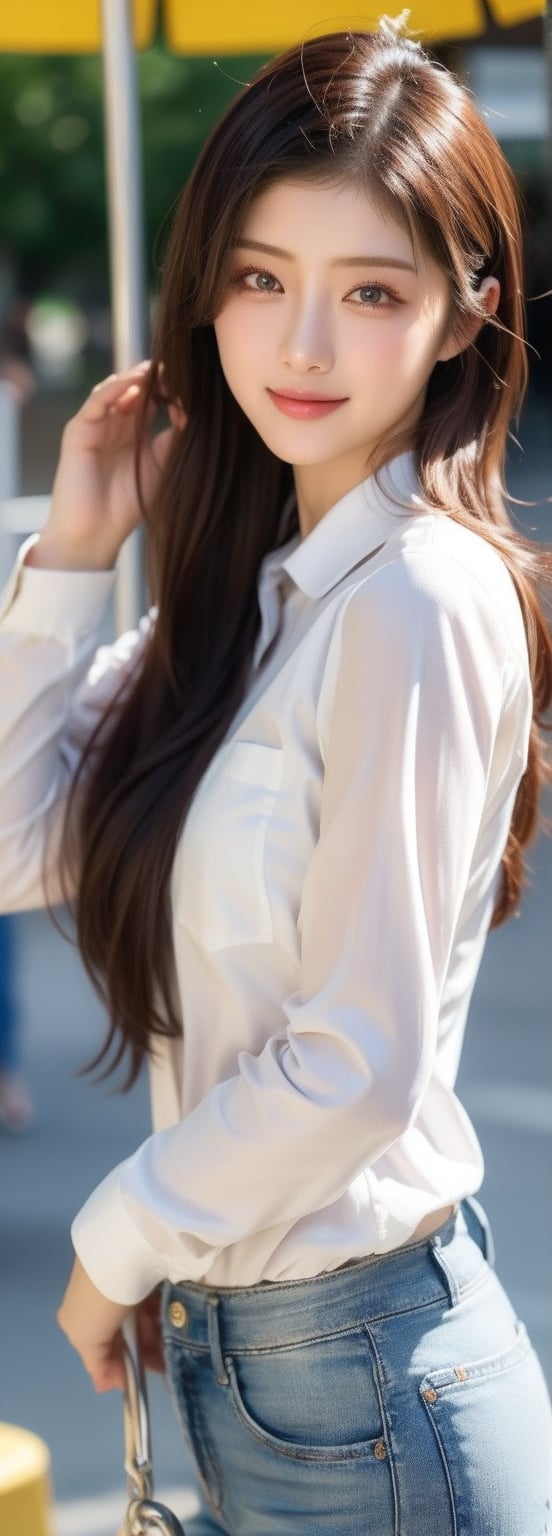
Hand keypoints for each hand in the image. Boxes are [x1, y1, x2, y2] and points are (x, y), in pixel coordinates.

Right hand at [28, 361, 185, 572]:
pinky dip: (115, 388)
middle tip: (180, 368)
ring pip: (117, 388)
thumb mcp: (163, 466)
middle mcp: (116, 423)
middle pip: (137, 388)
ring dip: (138, 377)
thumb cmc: (129, 505)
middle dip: (158, 377)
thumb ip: (175, 437)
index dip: (173, 389)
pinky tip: (134, 383)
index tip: (196, 385)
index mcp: (136, 431)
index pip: (155, 398)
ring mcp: (96, 424)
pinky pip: (98, 401)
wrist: (96, 532)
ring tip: (160, 371)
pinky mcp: (79, 430)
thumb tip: (193, 408)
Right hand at [57, 1257, 164, 1392]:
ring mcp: (131, 1276)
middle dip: (145, 1350)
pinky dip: (171, 1314)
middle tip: (163, 1366)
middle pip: (128, 1329)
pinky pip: (165, 1297)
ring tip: (177, 1350)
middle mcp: (105, 1290)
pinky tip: (181, 1328)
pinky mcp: (156, 1266)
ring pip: (149, 1315)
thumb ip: (97, 1364)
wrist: (122, 1249)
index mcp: (82, 1307)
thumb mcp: (85, 1337)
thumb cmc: (98, 1299)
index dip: (118, 1363)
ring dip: (161, 1335)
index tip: (137, 1380)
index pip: (101, 1341)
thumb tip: (104, 1386)